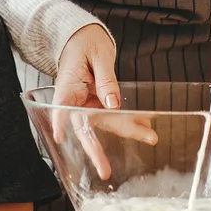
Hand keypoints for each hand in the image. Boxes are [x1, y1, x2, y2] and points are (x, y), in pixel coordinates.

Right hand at [52, 23, 155, 179]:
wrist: (82, 38)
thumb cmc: (85, 43)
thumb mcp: (98, 56)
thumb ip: (105, 79)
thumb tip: (113, 103)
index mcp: (67, 87)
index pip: (61, 108)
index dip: (61, 123)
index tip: (60, 138)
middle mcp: (75, 101)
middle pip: (84, 127)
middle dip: (96, 151)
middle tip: (104, 171)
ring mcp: (86, 104)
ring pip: (105, 123)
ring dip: (126, 131)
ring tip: (150, 137)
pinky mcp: (97, 103)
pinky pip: (113, 115)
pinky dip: (130, 120)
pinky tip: (146, 125)